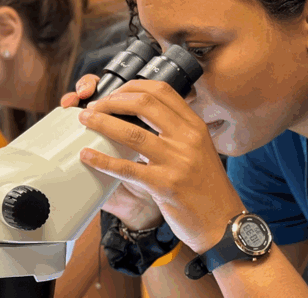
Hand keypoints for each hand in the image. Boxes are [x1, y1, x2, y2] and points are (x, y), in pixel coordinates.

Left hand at [72, 79, 244, 253]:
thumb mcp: (199, 148)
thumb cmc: (206, 186)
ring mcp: (176, 161)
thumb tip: (143, 113)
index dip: (132, 86)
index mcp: (195, 126)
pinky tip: (87, 156)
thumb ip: (176, 130)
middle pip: (144, 103)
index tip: (114, 92)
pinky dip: (103, 160)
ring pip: (131, 133)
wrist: (222, 221)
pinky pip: (127, 168)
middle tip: (95, 106)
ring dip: (102, 123)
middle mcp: (187, 138)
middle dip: (113, 100)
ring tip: (85, 121)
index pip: (162, 90)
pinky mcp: (165, 185)